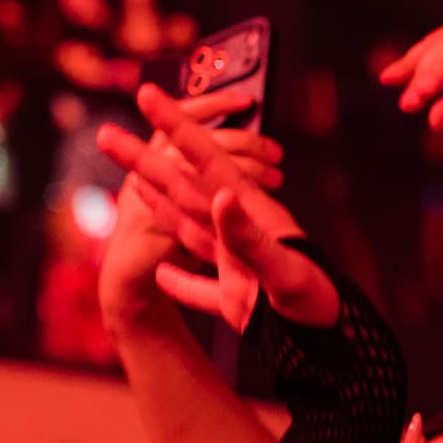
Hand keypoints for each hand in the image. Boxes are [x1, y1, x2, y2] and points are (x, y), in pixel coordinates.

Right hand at [97, 84, 331, 331]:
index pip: (208, 161)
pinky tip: (162, 276)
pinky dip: (180, 283)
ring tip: (132, 181)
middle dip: (145, 161)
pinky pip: (201, 291)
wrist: (336, 349)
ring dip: (158, 205)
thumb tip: (222, 195)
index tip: (148, 93)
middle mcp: (241, 234)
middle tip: (106, 133)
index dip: (177, 127)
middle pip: (184, 189)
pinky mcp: (238, 304)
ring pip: (188, 229)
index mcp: (252, 216)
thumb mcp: (284, 270)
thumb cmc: (319, 307)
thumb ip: (250, 236)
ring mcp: (237, 268)